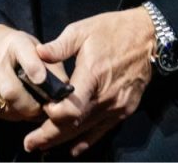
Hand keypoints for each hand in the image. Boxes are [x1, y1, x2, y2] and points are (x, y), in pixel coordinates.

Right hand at [0, 23, 68, 121]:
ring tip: (30, 110)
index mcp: (14, 42)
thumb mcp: (35, 48)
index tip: (44, 83)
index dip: (36, 71)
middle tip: (41, 111)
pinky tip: (15, 107)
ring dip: (20, 113)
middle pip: (12, 92)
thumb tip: (66, 93)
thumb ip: (52, 67)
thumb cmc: (16, 49)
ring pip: (3, 106)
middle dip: (31, 107)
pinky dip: (8, 113)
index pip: (26, 56)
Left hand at [23, 7, 155, 156]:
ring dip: (63, 140)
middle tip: (29, 144)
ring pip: (86, 130)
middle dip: (49, 136)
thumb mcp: (83, 30)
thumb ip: (59, 46)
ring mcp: (116, 106)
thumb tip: (37, 55)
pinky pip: (103, 130)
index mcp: (92, 75)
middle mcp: (105, 96)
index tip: (42, 108)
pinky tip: (74, 148)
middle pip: (74, 125)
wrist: (148, 36)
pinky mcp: (125, 109)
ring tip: (43, 146)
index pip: (70, 109)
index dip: (53, 114)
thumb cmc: (113, 30)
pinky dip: (87, 140)